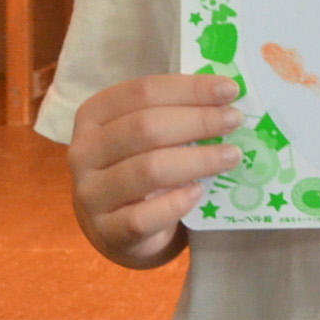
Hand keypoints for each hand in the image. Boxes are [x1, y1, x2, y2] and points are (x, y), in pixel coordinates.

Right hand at [67, 72, 243, 268]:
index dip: (190, 89)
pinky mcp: (107, 231)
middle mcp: (84, 151)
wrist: (115, 226)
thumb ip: (174, 112)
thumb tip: (226, 97)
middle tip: (234, 120)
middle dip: (198, 121)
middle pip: (146, 127)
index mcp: (93, 114)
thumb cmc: (138, 165)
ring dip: (198, 160)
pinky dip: (177, 202)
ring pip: (148, 169)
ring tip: (231, 155)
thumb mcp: (145, 134)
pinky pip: (144, 216)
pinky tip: (199, 191)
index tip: (230, 90)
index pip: (143, 91)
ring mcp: (91, 193)